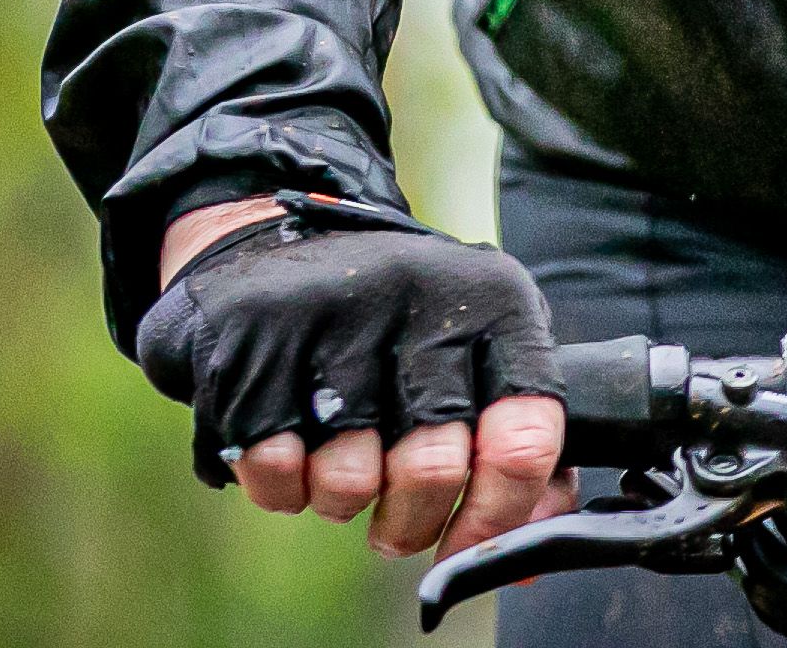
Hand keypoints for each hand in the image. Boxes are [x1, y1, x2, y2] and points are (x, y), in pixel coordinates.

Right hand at [142, 194, 569, 559]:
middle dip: (414, 520)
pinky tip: (292, 443)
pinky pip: (277, 471)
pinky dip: (283, 484)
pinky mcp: (256, 342)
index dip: (501, 510)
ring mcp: (335, 315)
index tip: (470, 543)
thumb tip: (531, 545)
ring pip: (351, 480)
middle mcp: (421, 295)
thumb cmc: (395, 324)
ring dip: (343, 501)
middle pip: (435, 467)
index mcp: (495, 300)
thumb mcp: (476, 350)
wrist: (274, 241)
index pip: (527, 429)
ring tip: (342, 464)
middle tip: (397, 522)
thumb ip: (518, 443)